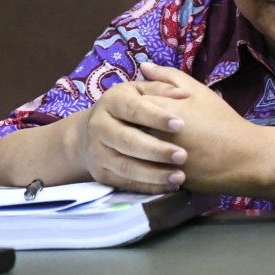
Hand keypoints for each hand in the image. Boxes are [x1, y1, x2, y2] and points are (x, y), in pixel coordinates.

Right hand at [74, 77, 190, 193]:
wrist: (91, 132)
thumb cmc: (127, 106)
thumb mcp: (140, 90)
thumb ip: (161, 88)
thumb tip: (183, 94)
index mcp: (111, 102)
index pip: (134, 109)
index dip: (157, 117)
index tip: (181, 125)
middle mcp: (99, 127)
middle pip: (128, 141)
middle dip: (156, 150)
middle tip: (183, 155)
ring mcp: (98, 153)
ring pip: (125, 166)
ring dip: (153, 174)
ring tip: (179, 176)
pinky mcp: (100, 174)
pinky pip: (124, 183)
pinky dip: (147, 187)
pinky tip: (169, 186)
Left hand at [139, 62, 257, 192]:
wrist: (241, 156)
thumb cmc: (221, 120)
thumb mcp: (199, 91)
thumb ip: (169, 76)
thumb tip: (143, 66)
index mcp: (160, 109)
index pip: (130, 102)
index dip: (133, 102)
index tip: (141, 104)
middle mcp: (152, 133)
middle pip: (125, 126)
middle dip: (128, 124)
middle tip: (139, 124)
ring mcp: (153, 157)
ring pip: (129, 149)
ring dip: (131, 145)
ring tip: (144, 141)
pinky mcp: (158, 176)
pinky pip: (138, 169)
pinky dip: (139, 163)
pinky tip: (147, 159)